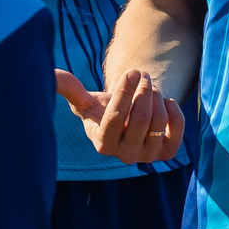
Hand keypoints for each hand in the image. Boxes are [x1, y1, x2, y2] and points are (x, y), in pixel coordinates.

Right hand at [56, 68, 185, 163]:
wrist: (129, 122)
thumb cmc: (103, 108)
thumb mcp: (85, 100)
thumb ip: (70, 89)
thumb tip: (52, 75)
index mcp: (102, 143)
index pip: (115, 118)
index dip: (124, 92)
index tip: (131, 71)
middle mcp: (125, 156)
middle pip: (141, 119)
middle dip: (144, 90)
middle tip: (143, 74)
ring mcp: (147, 157)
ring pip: (159, 122)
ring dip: (157, 96)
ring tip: (151, 85)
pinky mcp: (167, 153)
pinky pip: (177, 128)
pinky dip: (174, 108)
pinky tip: (164, 100)